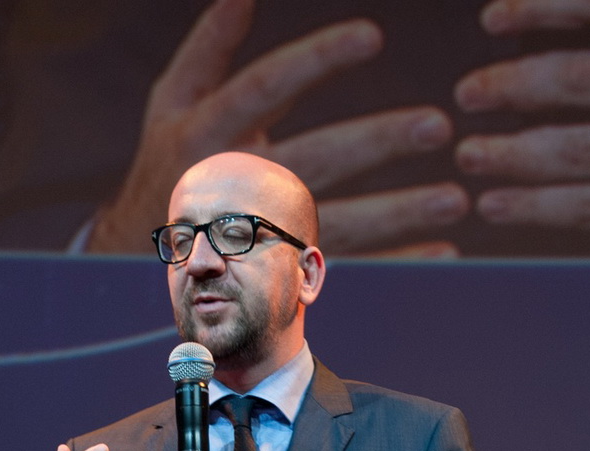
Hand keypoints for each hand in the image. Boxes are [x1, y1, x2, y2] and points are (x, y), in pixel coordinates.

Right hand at [87, 0, 467, 259]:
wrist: (133, 258)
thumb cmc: (166, 162)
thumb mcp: (173, 99)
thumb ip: (210, 45)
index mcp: (209, 131)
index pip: (267, 87)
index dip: (316, 61)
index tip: (372, 37)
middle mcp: (237, 184)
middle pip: (316, 159)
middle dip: (378, 142)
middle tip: (438, 126)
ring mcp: (262, 237)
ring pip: (339, 221)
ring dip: (400, 212)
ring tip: (456, 200)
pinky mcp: (282, 274)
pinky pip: (349, 267)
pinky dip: (398, 261)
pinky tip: (440, 251)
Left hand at [454, 0, 589, 251]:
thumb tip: (545, 28)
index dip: (543, 7)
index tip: (494, 19)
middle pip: (586, 85)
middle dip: (515, 89)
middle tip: (468, 97)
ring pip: (587, 154)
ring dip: (517, 157)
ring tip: (472, 157)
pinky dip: (543, 207)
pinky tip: (504, 204)